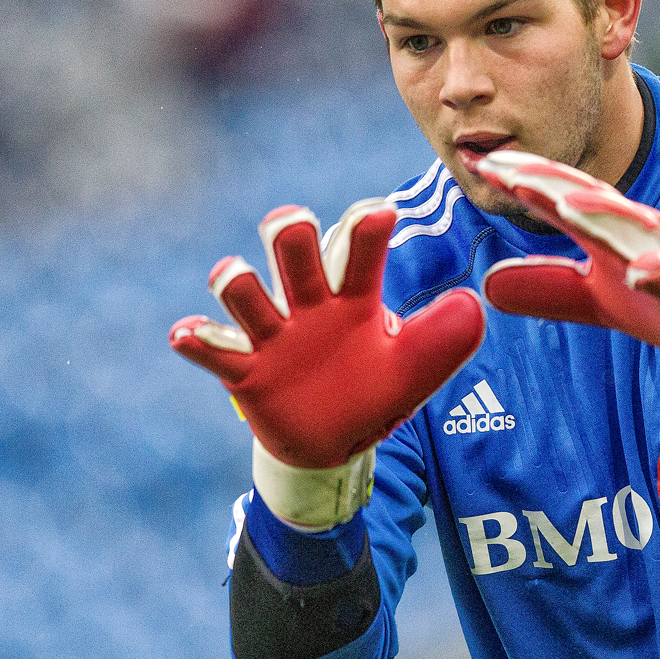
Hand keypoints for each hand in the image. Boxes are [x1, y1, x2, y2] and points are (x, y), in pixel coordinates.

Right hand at [171, 198, 484, 527]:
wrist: (333, 443)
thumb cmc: (374, 391)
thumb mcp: (416, 368)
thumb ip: (445, 338)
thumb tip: (474, 304)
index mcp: (353, 296)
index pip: (357, 246)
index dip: (364, 227)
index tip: (379, 216)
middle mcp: (309, 304)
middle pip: (291, 248)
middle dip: (288, 231)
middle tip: (292, 226)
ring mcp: (273, 336)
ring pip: (245, 292)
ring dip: (236, 281)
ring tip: (235, 279)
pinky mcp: (245, 371)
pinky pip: (213, 350)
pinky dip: (196, 339)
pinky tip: (185, 334)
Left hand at [476, 150, 659, 405]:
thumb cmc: (656, 300)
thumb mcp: (591, 297)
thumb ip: (544, 286)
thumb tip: (487, 283)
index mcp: (608, 227)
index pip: (558, 194)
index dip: (521, 178)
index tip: (480, 163)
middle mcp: (637, 228)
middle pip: (589, 197)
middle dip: (548, 179)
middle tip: (507, 168)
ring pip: (633, 226)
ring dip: (600, 211)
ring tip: (563, 203)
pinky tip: (641, 272)